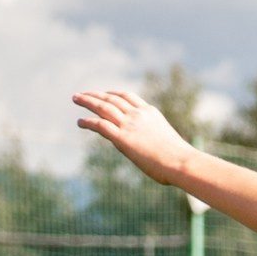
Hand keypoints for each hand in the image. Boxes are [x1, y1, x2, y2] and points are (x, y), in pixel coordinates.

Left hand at [72, 90, 197, 187]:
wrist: (181, 161)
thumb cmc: (180, 159)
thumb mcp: (167, 141)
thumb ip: (155, 139)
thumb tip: (154, 151)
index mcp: (150, 112)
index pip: (128, 97)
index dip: (114, 94)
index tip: (106, 94)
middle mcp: (138, 114)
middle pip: (111, 99)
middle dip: (96, 95)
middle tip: (83, 94)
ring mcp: (129, 125)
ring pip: (103, 107)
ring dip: (87, 101)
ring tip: (76, 98)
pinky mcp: (122, 138)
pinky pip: (100, 125)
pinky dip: (88, 122)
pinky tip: (80, 122)